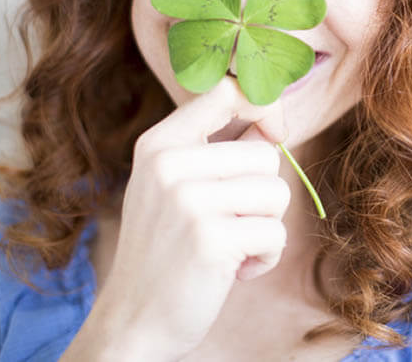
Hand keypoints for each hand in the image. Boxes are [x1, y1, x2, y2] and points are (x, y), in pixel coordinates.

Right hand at [62, 77, 290, 360]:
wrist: (134, 320)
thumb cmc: (168, 249)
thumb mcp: (174, 186)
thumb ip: (217, 150)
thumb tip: (273, 120)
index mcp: (159, 144)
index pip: (227, 91)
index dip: (265, 107)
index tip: (275, 134)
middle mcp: (169, 164)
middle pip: (266, 154)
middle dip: (263, 194)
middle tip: (230, 222)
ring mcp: (187, 201)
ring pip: (277, 192)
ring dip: (265, 226)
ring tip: (230, 245)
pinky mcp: (210, 239)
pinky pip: (275, 233)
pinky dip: (265, 256)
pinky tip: (233, 269)